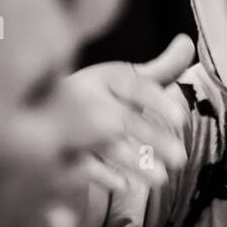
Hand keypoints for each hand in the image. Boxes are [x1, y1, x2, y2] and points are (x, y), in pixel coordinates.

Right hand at [63, 34, 194, 192]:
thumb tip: (188, 42)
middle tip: (181, 158)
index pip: (133, 85)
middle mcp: (83, 99)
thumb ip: (159, 68)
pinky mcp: (55, 153)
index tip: (183, 119)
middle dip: (152, 138)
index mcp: (102, 78)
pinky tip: (125, 185)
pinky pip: (78, 167)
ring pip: (103, 147)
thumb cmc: (95, 97)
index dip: (158, 102)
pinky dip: (102, 176)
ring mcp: (67, 128)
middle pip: (121, 119)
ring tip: (162, 178)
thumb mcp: (124, 80)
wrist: (37, 113)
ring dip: (133, 162)